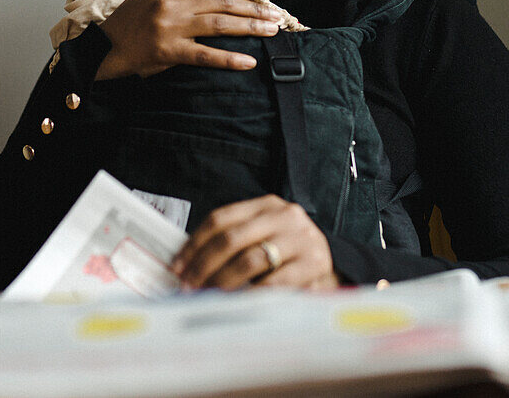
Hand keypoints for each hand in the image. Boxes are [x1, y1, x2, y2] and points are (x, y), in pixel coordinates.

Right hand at [95, 0, 283, 79]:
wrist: (101, 48)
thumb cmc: (125, 22)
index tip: (261, 2)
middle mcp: (173, 5)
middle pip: (222, 4)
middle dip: (253, 10)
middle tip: (277, 16)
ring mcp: (171, 28)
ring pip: (219, 25)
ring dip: (249, 28)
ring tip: (272, 32)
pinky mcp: (168, 51)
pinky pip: (204, 54)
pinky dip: (228, 58)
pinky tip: (248, 62)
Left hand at [171, 194, 339, 290]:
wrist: (331, 265)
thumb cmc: (286, 254)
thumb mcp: (263, 236)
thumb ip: (233, 242)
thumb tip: (187, 264)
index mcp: (266, 204)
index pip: (221, 218)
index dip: (195, 243)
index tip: (178, 266)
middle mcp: (285, 215)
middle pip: (231, 238)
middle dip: (203, 265)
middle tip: (187, 285)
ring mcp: (301, 238)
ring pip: (250, 259)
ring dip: (222, 281)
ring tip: (207, 295)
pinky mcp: (314, 263)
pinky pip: (274, 282)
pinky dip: (251, 294)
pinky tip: (236, 303)